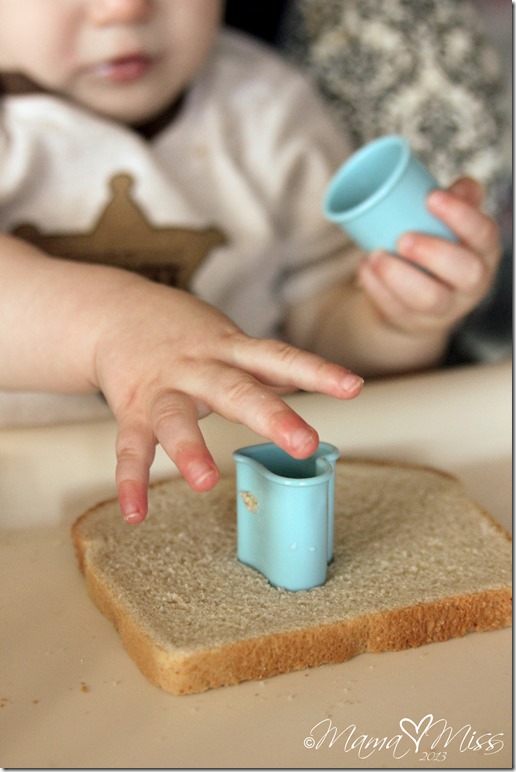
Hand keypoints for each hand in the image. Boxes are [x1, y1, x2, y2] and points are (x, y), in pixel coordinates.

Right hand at [93, 280, 363, 522]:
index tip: (353, 387)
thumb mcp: (230, 340)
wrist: (116, 312)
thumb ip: (266, 363)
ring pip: (174, 417)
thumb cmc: (183, 333)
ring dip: (189, 450)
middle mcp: (200, 369)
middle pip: (236, 390)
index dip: (317, 371)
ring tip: (205, 482)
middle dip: (270, 416)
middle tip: (304, 444)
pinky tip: (136, 513)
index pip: (279, 357)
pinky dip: (132, 480)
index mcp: (230, 352)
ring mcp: (163, 389)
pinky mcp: (132, 410)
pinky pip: (130, 446)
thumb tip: (313, 376)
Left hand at [356, 177, 500, 334]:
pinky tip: (365, 268)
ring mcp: (444, 309)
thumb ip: (458, 200)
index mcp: (484, 252)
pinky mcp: (414, 322)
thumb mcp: (451, 225)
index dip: (461, 216)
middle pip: (465, 272)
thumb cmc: (437, 247)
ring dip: (399, 275)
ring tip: (375, 255)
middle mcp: (472, 284)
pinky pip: (397, 310)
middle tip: (403, 237)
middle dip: (433, 252)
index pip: (484, 234)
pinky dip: (377, 288)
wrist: (418, 299)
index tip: (431, 197)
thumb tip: (459, 186)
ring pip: (428, 298)